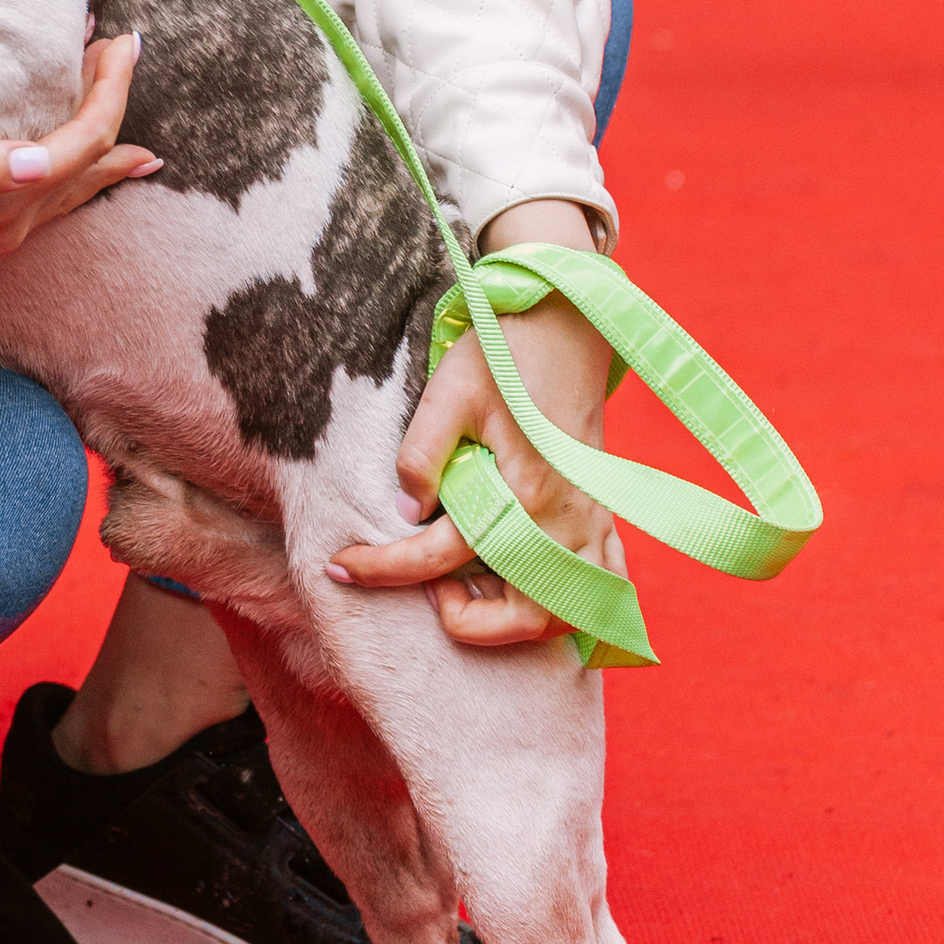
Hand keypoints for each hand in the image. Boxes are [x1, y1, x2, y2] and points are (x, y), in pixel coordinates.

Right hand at [0, 32, 158, 293]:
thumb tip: (38, 160)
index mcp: (1, 203)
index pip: (83, 142)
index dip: (110, 90)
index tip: (121, 42)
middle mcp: (11, 227)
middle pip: (90, 159)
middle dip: (110, 99)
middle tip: (120, 46)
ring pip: (75, 184)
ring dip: (98, 132)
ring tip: (111, 83)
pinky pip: (51, 201)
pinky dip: (79, 166)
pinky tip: (96, 160)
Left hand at [331, 197, 614, 646]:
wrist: (564, 322)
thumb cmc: (502, 353)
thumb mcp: (446, 394)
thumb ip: (421, 456)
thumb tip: (407, 515)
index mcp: (525, 490)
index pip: (443, 558)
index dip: (384, 567)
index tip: (341, 565)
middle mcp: (565, 518)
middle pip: (523, 616)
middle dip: (462, 618)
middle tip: (423, 581)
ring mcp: (591, 520)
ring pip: (565, 613)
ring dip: (513, 620)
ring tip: (467, 588)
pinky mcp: (601, 513)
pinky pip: (602, 585)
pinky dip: (567, 602)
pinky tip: (526, 587)